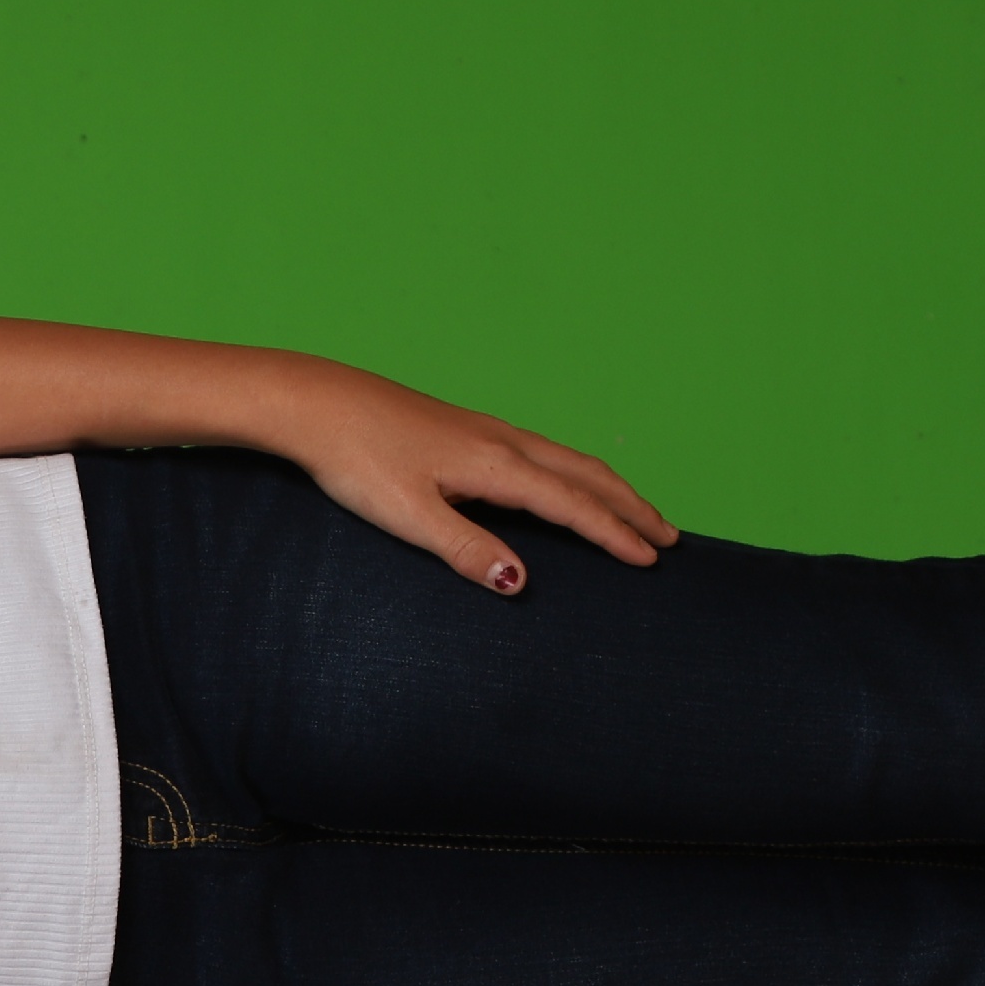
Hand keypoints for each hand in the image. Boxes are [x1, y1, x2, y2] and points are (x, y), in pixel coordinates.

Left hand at [266, 359, 677, 594]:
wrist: (316, 404)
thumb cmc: (358, 460)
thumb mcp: (410, 516)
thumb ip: (467, 550)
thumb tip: (521, 581)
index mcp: (497, 466)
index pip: (573, 506)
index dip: (614, 534)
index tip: (651, 560)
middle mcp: (503, 442)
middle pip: (585, 475)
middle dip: (630, 506)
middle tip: (668, 535)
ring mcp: (485, 430)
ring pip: (566, 459)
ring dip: (605, 486)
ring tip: (632, 510)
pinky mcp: (465, 428)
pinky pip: (541, 452)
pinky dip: (572, 472)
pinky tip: (561, 482)